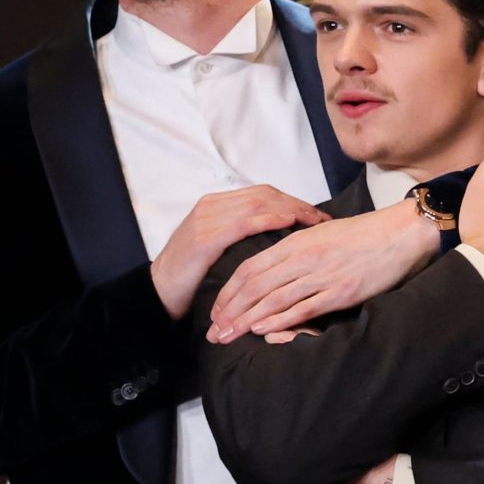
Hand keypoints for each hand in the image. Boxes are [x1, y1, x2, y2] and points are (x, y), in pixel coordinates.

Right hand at [150, 185, 328, 318]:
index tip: (317, 214)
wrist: (161, 289)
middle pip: (264, 195)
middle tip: (323, 218)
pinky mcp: (205, 238)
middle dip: (298, 204)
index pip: (263, 194)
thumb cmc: (194, 272)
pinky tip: (288, 222)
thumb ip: (243, 234)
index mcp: (217, 205)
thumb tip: (281, 234)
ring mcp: (207, 219)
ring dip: (290, 210)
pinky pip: (242, 223)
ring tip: (314, 221)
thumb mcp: (221, 246)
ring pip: (257, 204)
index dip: (293, 201)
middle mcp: (212, 206)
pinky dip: (267, 219)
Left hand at [207, 204, 438, 341]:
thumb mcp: (323, 234)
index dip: (228, 291)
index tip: (216, 310)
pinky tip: (261, 330)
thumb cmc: (366, 234)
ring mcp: (322, 275)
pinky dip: (279, 320)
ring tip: (229, 336)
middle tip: (214, 332)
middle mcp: (303, 258)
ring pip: (273, 299)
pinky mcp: (341, 291)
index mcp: (296, 242)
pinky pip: (302, 307)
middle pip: (255, 286)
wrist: (402, 232)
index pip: (250, 268)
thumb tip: (279, 267)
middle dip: (230, 311)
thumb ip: (299, 250)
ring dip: (247, 320)